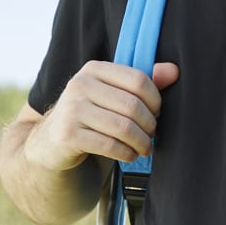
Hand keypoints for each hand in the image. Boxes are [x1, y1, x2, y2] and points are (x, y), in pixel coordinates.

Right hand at [27, 60, 179, 172]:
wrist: (51, 144)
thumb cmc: (91, 118)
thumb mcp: (113, 96)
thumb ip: (141, 83)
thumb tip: (174, 71)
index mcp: (94, 69)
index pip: (139, 80)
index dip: (155, 100)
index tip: (157, 114)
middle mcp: (79, 84)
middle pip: (133, 105)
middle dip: (149, 125)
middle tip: (152, 135)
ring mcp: (71, 109)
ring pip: (123, 127)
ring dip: (141, 142)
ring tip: (145, 148)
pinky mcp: (67, 134)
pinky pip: (109, 145)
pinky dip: (126, 153)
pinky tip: (130, 155)